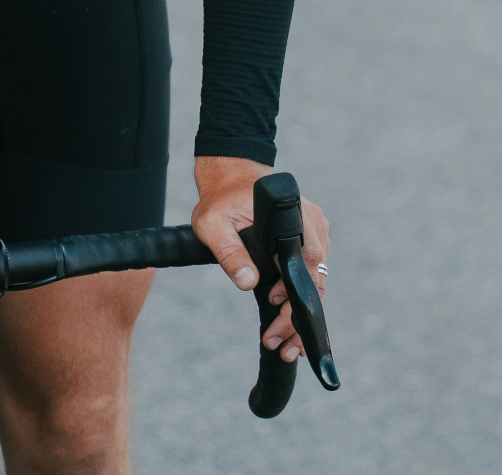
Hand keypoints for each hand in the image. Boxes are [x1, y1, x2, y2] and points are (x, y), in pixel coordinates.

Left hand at [191, 156, 329, 362]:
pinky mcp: (310, 241)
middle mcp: (313, 227)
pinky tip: (288, 324)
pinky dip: (300, 300)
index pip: (306, 265)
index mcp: (295, 220)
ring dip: (300, 315)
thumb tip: (247, 283)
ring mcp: (315, 234)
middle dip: (299, 319)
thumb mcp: (212, 225)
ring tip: (283, 345)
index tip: (276, 316)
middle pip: (315, 281)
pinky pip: (310, 275)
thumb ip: (229, 253)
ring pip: (315, 283)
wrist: (232, 177)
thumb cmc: (221, 200)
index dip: (295, 296)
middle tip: (281, 348)